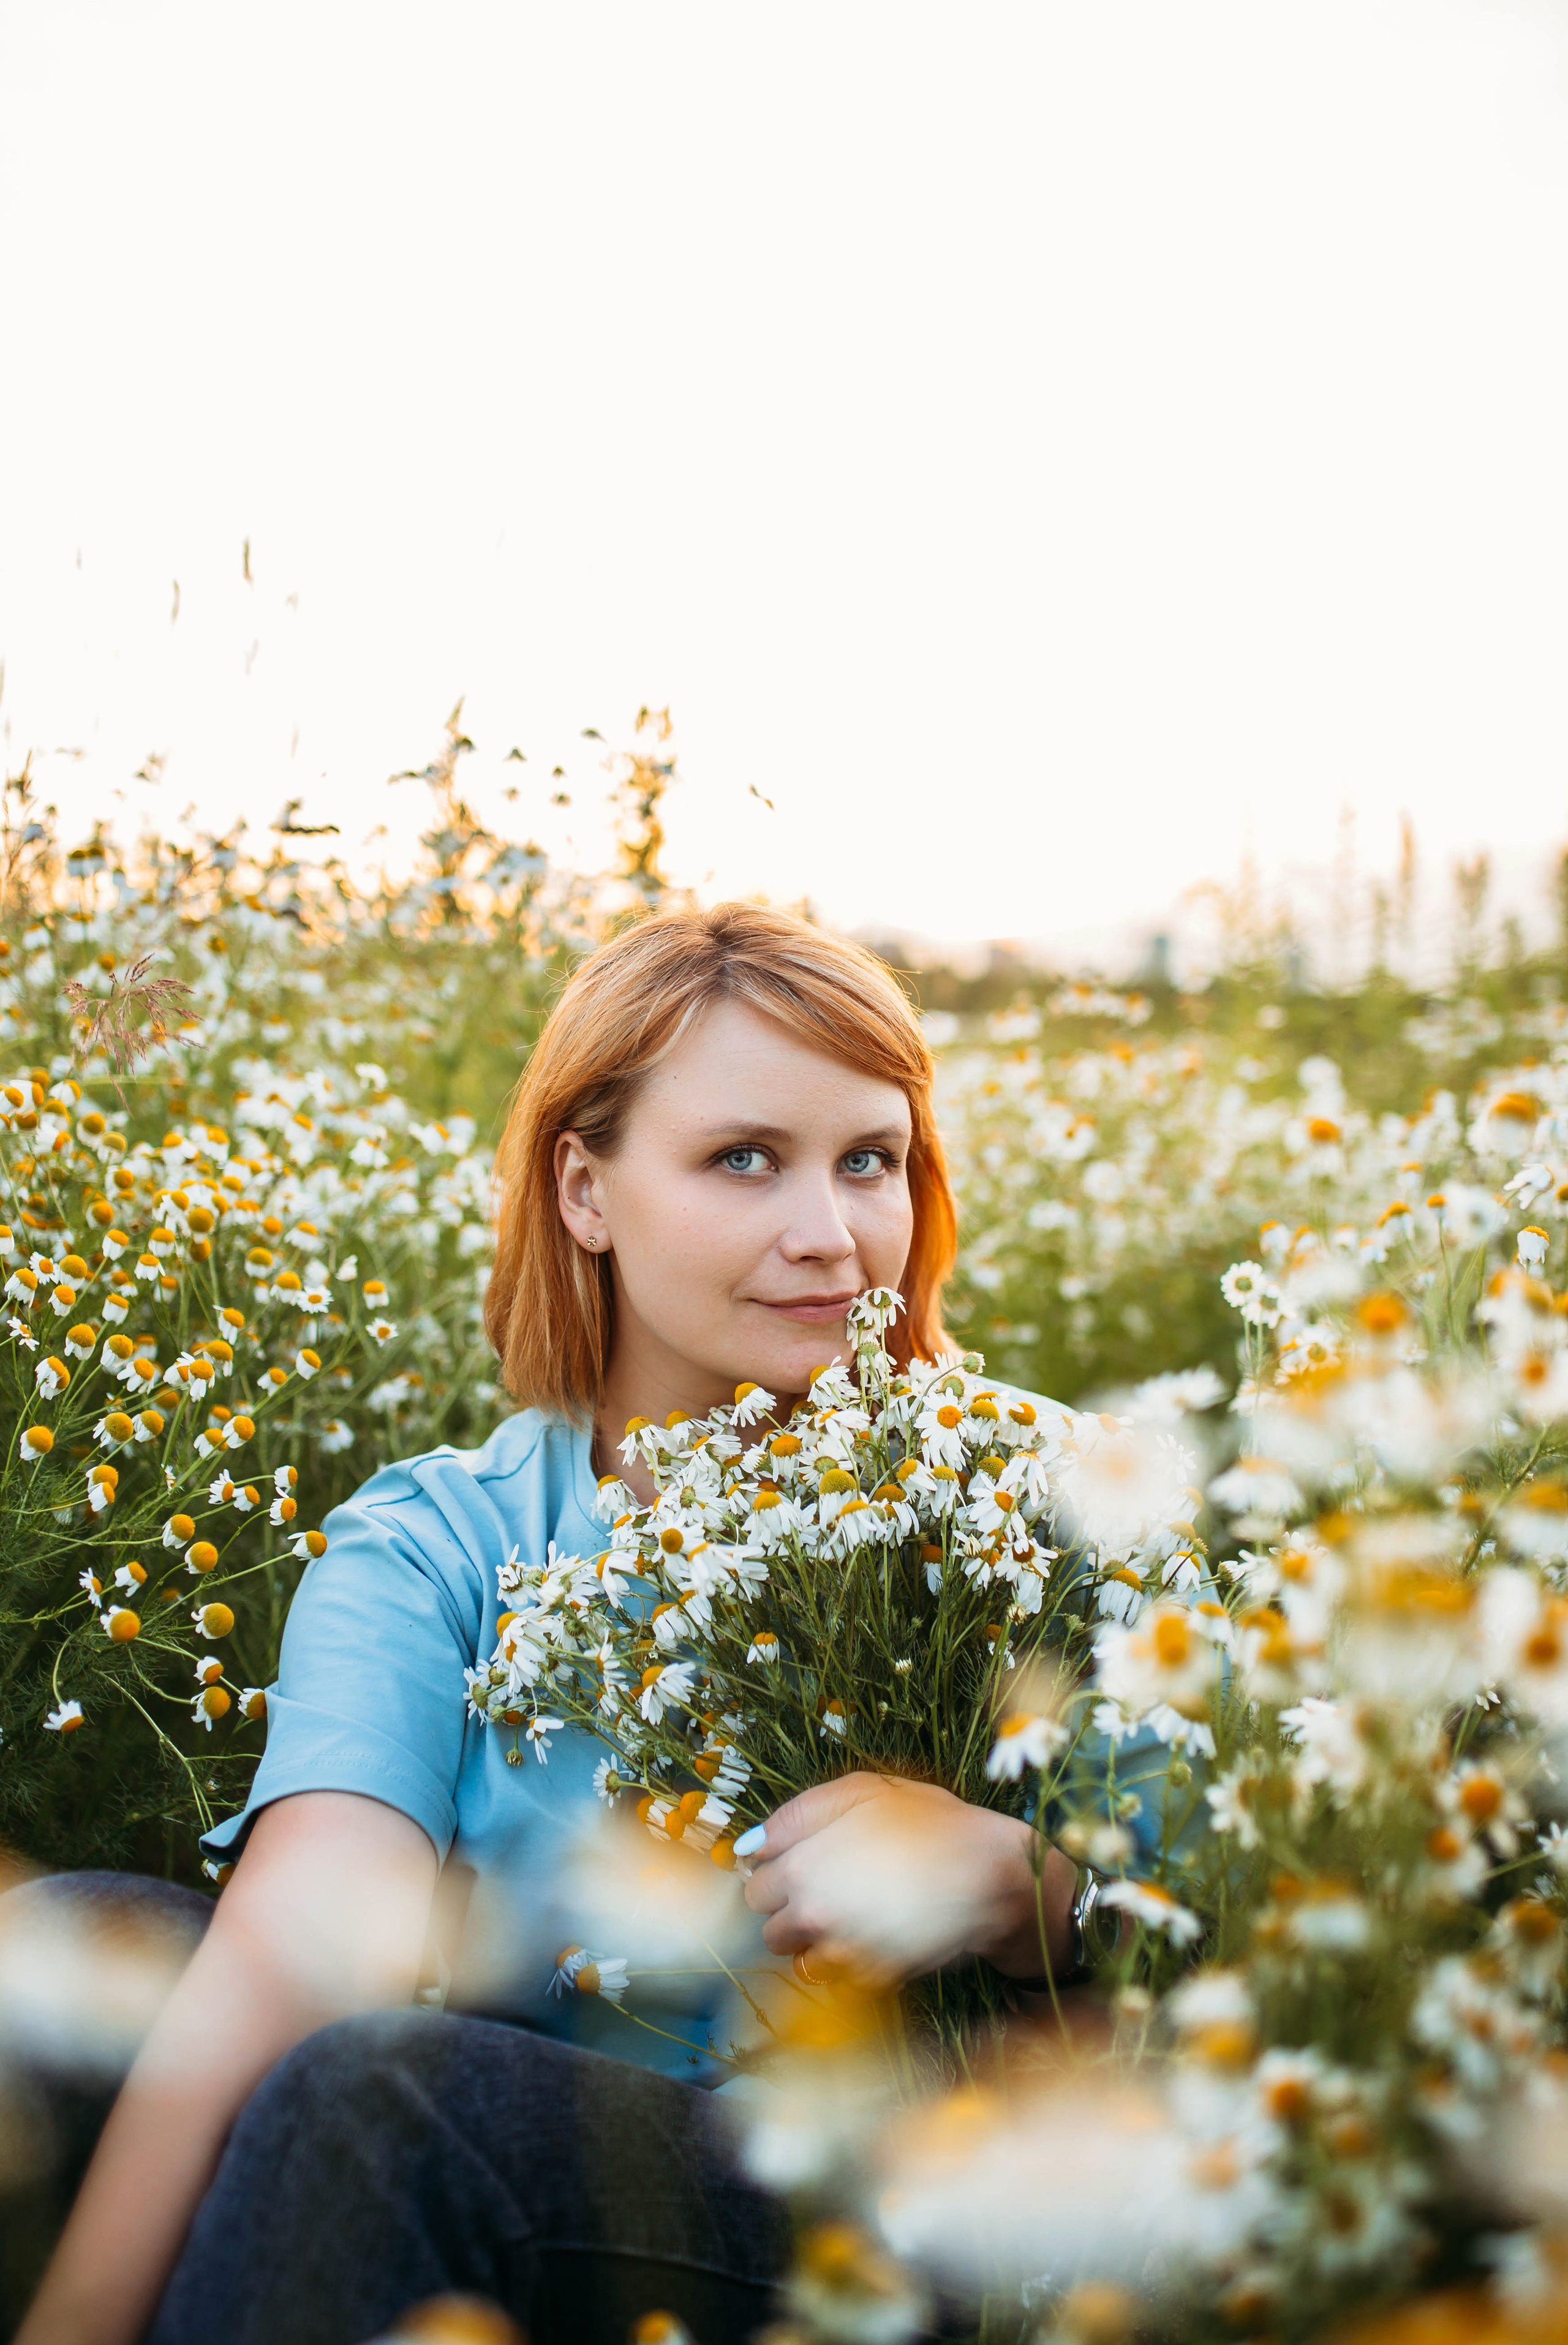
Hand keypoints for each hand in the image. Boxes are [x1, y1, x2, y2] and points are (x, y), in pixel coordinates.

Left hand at [739, 1771, 1074, 1986]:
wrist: (988, 1873)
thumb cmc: (929, 1821)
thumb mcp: (862, 1790)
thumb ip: (797, 1815)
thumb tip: (749, 1847)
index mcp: (801, 1865)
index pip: (755, 1886)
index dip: (777, 1873)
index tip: (803, 1864)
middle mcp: (812, 1914)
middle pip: (770, 1928)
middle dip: (790, 1910)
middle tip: (829, 1888)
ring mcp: (840, 1952)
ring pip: (798, 1960)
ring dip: (812, 1942)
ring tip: (850, 1915)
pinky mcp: (871, 1979)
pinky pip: (837, 1979)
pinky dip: (845, 1963)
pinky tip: (872, 1936)